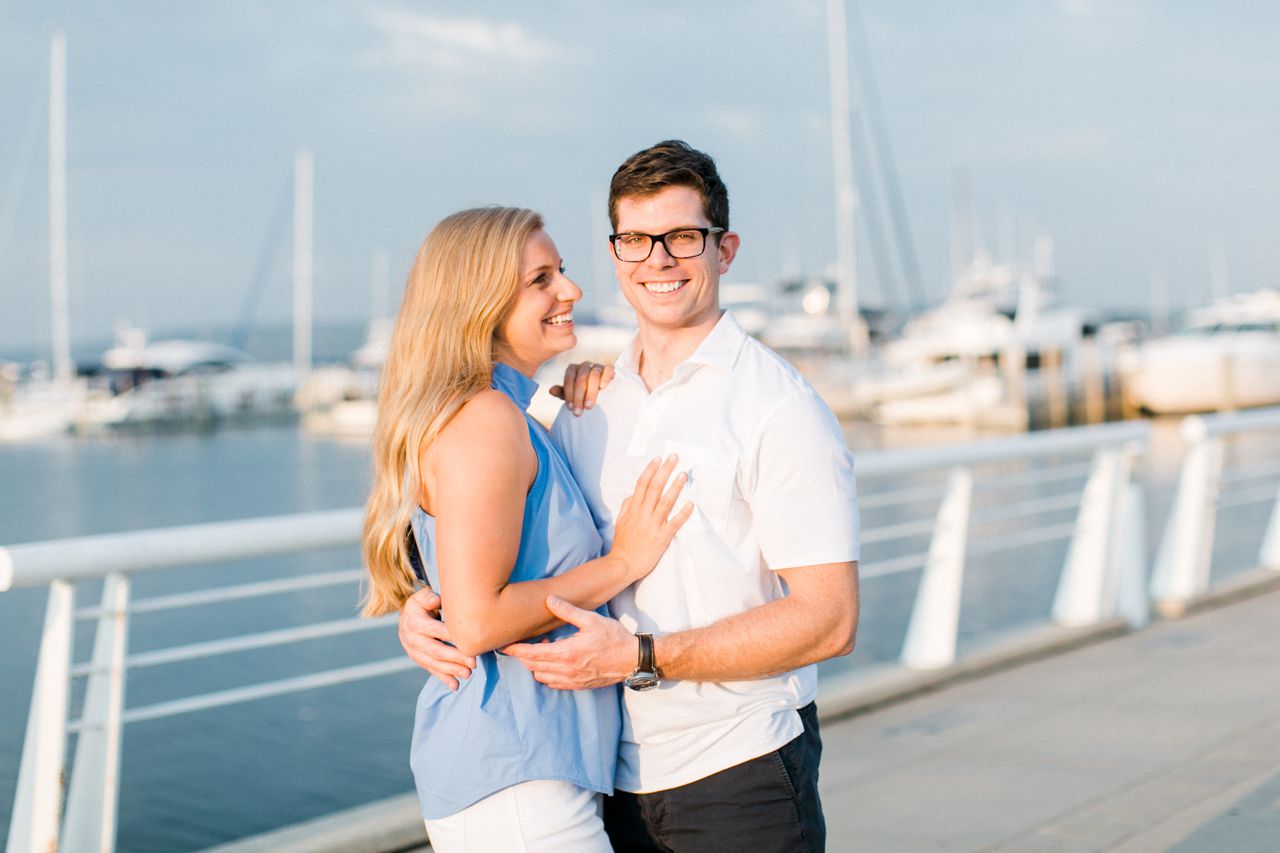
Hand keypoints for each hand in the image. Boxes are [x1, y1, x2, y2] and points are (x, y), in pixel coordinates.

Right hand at [398, 587, 476, 690]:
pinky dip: (444, 679)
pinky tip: (455, 686)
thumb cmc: (419, 606)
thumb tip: (436, 601)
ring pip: (435, 664)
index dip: (453, 636)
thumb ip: (428, 597)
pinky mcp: (420, 661)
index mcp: (416, 623)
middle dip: (455, 658)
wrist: (404, 619)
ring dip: (452, 670)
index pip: (437, 631)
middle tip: (473, 663)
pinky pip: (432, 671)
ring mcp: (415, 653)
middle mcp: (414, 640)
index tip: (470, 640)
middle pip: (437, 651)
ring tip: (468, 674)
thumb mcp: (420, 597)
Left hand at [502, 596, 637, 688]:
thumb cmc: (614, 638)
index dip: (514, 649)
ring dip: (535, 665)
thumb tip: (549, 600)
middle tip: (520, 643)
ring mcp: (571, 680)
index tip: (503, 645)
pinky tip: (553, 662)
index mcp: (566, 653)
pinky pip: (553, 684)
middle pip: (532, 666)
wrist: (632, 660)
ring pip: (540, 676)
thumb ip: (567, 611)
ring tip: (543, 649)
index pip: (531, 653)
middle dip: (522, 656)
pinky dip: (546, 674)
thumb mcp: (591, 619)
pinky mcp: (578, 686)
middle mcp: (565, 670)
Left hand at [549, 361, 613, 414]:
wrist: (600, 394)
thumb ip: (562, 392)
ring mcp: (597, 366)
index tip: (570, 408)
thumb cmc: (583, 394)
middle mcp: (584, 365)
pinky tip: (603, 387)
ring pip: (594, 375)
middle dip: (579, 396)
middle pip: (581, 378)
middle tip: (578, 412)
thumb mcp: (572, 395)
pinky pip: (608, 369)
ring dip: (591, 392)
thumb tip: (551, 390)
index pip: (569, 378)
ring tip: (589, 406)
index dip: (569, 393)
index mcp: (573, 369)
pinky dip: (606, 377)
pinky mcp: (609, 369)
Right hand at [610, 455, 693, 581]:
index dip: (651, 470)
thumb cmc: (622, 544)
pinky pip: (674, 524)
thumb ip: (626, 506)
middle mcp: (643, 514)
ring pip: (665, 502)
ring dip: (675, 487)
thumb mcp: (620, 522)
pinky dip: (682, 514)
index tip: (658, 458)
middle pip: (654, 487)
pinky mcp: (661, 538)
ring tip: (683, 475)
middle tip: (674, 457)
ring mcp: (652, 525)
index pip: (642, 484)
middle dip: (665, 471)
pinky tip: (691, 504)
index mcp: (633, 509)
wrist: (622, 564)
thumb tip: (633, 495)